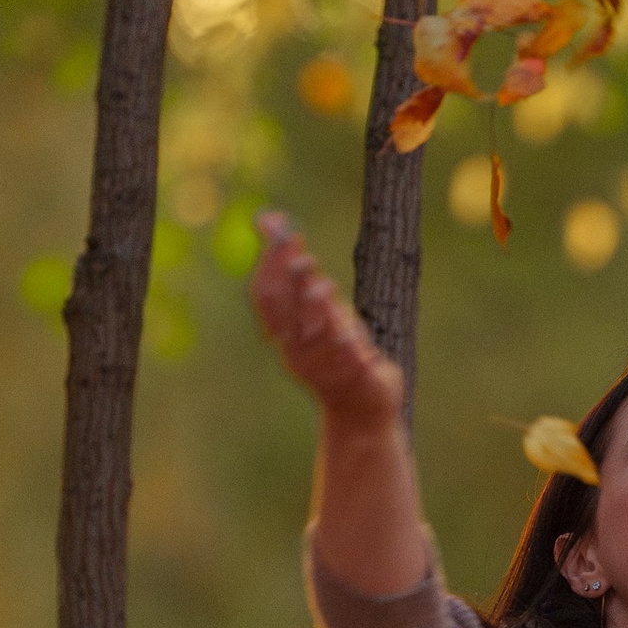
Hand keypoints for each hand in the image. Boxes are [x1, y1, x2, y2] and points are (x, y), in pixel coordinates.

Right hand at [250, 214, 404, 426]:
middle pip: (286, 313)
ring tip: (325, 289)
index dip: (270, 263)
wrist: (362, 409)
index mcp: (284, 333)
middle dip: (292, 283)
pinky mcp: (354, 381)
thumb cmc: (337, 350)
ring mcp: (323, 369)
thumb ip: (296, 266)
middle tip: (303, 255)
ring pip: (314, 337)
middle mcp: (296, 351)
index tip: (283, 232)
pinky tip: (351, 336)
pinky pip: (347, 364)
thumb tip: (267, 217)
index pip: (265, 295)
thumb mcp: (318, 305)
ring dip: (317, 312)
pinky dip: (347, 349)